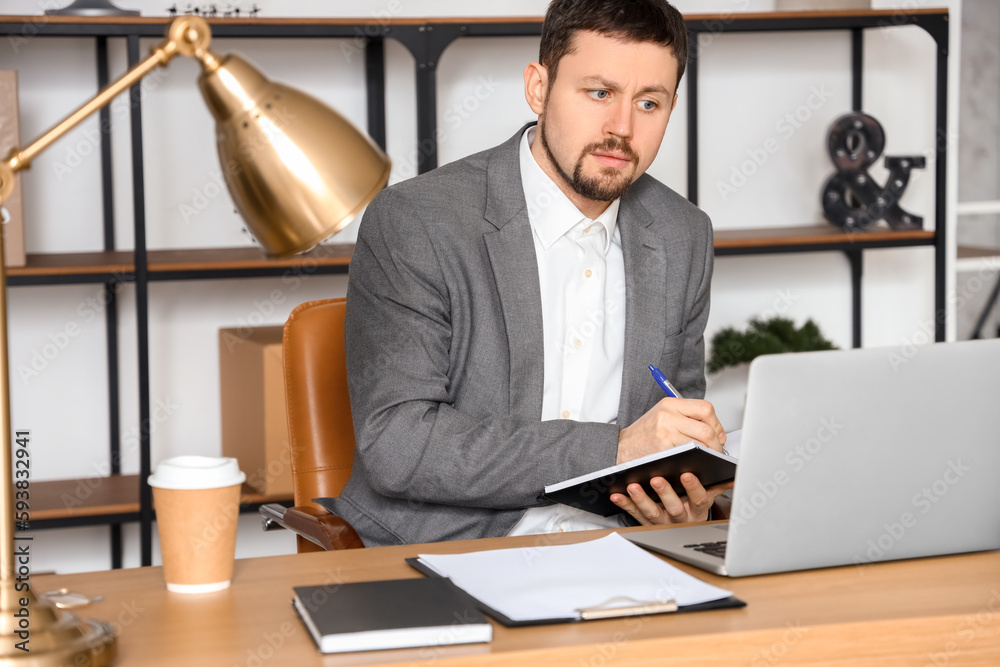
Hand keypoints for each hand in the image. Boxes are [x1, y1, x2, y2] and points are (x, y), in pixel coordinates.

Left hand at [610, 473, 733, 524]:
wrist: (681, 527)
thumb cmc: (692, 505)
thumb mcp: (707, 497)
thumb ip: (717, 485)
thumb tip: (732, 476)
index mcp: (697, 509)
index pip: (699, 499)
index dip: (694, 488)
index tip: (688, 474)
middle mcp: (680, 517)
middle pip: (674, 507)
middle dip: (665, 493)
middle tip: (656, 478)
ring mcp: (662, 521)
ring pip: (652, 512)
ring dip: (641, 499)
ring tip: (633, 486)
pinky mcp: (646, 522)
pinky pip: (634, 514)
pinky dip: (625, 504)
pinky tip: (617, 495)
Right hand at [616, 397, 725, 463]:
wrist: (620, 448)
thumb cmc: (644, 435)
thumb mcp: (663, 416)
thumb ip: (687, 418)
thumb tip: (716, 431)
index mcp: (669, 404)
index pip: (705, 409)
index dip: (716, 424)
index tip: (718, 434)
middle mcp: (667, 415)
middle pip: (706, 428)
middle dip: (716, 443)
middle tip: (716, 450)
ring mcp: (665, 432)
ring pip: (701, 442)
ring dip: (708, 452)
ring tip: (706, 457)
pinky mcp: (664, 448)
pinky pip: (689, 453)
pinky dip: (696, 459)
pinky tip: (694, 461)